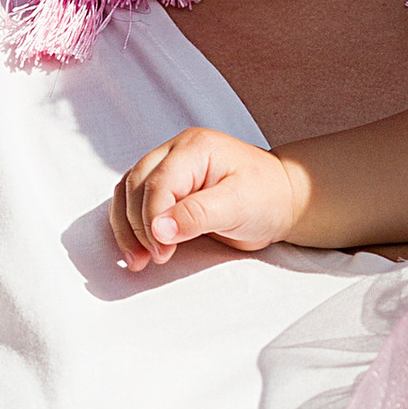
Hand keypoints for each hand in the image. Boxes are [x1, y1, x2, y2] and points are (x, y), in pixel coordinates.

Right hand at [111, 127, 298, 269]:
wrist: (281, 199)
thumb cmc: (267, 197)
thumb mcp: (238, 206)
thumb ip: (197, 215)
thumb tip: (158, 230)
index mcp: (194, 148)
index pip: (157, 183)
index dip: (153, 220)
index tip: (162, 251)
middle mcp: (175, 152)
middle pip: (135, 186)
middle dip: (137, 226)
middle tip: (152, 258)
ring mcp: (167, 167)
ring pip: (128, 192)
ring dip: (126, 227)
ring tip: (136, 260)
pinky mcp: (165, 187)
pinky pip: (134, 201)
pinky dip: (130, 224)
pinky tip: (136, 247)